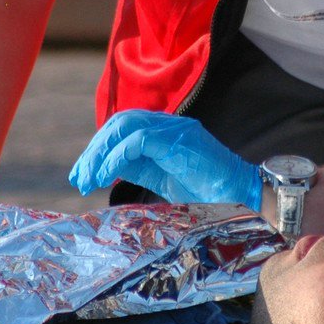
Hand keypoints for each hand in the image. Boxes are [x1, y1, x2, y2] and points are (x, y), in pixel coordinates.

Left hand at [68, 110, 262, 209]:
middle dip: (94, 151)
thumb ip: (140, 168)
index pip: (123, 128)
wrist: (245, 200)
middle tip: (78, 178)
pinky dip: (116, 157)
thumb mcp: (165, 180)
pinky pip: (137, 141)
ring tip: (87, 179)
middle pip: (119, 124)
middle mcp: (169, 125)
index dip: (99, 149)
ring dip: (100, 154)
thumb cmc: (211, 194)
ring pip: (124, 127)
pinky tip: (106, 176)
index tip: (83, 175)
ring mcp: (175, 130)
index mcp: (165, 133)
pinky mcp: (179, 141)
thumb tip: (108, 169)